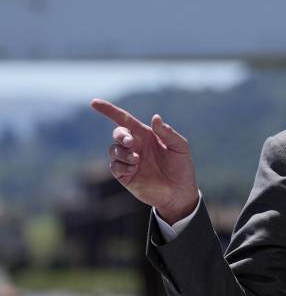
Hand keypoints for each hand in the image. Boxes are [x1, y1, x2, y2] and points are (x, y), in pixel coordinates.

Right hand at [90, 99, 199, 223]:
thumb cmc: (182, 167)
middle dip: (120, 135)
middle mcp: (135, 146)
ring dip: (123, 152)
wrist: (179, 192)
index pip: (124, 119)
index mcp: (146, 135)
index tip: (94, 103)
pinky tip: (134, 169)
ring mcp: (128, 160)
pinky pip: (114, 166)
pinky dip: (122, 165)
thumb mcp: (179, 147)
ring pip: (113, 150)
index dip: (109, 111)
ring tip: (137, 160)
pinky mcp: (125, 175)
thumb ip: (167, 132)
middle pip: (117, 134)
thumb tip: (155, 117)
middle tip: (130, 142)